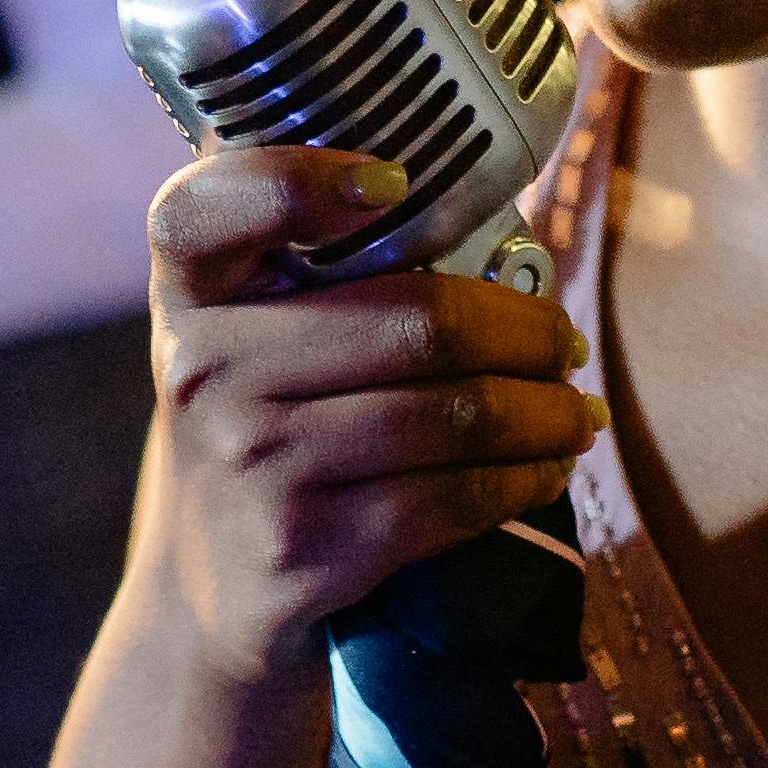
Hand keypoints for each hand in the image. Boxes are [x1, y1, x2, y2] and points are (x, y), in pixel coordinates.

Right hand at [132, 147, 601, 692]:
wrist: (213, 587)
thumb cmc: (266, 425)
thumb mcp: (252, 332)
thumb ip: (321, 261)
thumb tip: (490, 211)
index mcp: (192, 293)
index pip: (208, 210)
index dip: (297, 180)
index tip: (393, 181)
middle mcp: (206, 372)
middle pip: (417, 321)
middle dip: (527, 332)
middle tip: (567, 342)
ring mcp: (251, 464)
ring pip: (453, 415)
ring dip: (546, 413)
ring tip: (576, 412)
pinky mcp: (302, 550)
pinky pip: (452, 500)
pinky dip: (523, 481)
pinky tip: (546, 472)